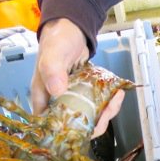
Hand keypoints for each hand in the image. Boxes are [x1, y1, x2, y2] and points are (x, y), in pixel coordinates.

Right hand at [31, 18, 126, 137]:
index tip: (89, 125)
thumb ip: (52, 70)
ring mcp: (71, 99)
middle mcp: (56, 103)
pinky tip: (116, 94)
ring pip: (89, 117)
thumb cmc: (57, 40)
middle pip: (75, 126)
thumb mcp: (53, 54)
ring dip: (105, 112)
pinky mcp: (84, 94)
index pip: (53, 127)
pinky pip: (96, 105)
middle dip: (95, 122)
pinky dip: (108, 103)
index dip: (70, 132)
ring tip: (116, 98)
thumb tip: (57, 90)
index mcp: (43, 99)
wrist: (71, 28)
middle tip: (109, 109)